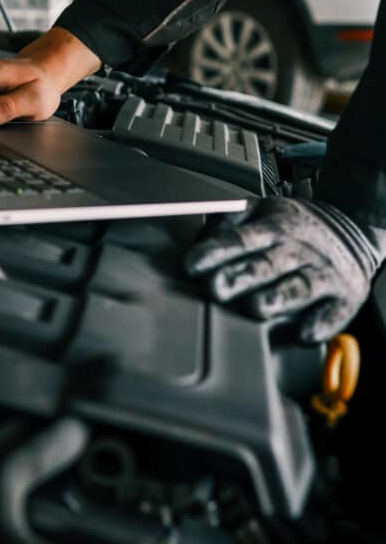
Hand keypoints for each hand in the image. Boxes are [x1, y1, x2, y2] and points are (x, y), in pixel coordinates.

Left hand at [184, 197, 385, 343]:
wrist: (352, 230)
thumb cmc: (295, 228)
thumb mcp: (262, 210)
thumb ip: (228, 221)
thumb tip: (201, 239)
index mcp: (273, 229)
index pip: (240, 239)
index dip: (215, 252)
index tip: (191, 264)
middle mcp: (296, 251)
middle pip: (266, 264)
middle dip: (240, 276)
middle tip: (216, 287)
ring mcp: (322, 273)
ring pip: (299, 287)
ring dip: (279, 297)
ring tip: (258, 307)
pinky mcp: (343, 297)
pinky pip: (334, 312)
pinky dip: (322, 323)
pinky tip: (305, 333)